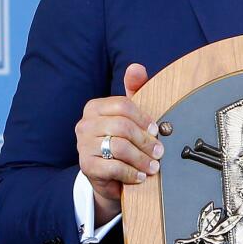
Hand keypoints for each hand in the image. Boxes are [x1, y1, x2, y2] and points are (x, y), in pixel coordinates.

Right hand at [75, 63, 160, 224]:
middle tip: (159, 152)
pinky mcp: (86, 166)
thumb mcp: (130, 115)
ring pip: (119, 147)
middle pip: (123, 127)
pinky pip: (113, 167)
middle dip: (146, 141)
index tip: (156, 130)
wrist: (108, 176)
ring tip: (153, 166)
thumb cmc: (122, 140)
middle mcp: (84, 124)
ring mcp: (82, 145)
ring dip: (142, 159)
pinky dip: (131, 172)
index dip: (144, 118)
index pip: (123, 105)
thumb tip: (136, 67)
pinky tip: (140, 176)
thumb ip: (135, 90)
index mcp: (95, 107)